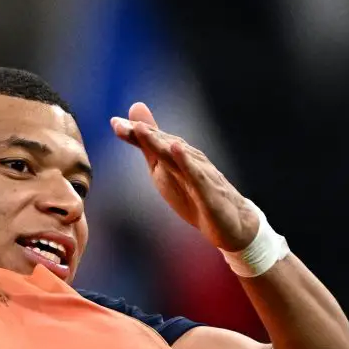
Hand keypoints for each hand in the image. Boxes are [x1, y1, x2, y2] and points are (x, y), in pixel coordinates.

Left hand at [111, 102, 258, 251]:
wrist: (233, 224)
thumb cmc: (197, 197)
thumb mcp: (168, 174)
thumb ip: (151, 149)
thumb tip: (136, 125)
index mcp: (177, 159)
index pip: (155, 143)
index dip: (135, 133)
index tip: (114, 123)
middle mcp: (189, 161)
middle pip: (165, 145)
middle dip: (145, 135)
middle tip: (125, 125)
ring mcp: (201, 176)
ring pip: (179, 157)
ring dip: (161, 143)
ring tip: (143, 130)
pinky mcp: (210, 194)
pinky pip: (198, 177)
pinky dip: (187, 163)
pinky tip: (176, 151)